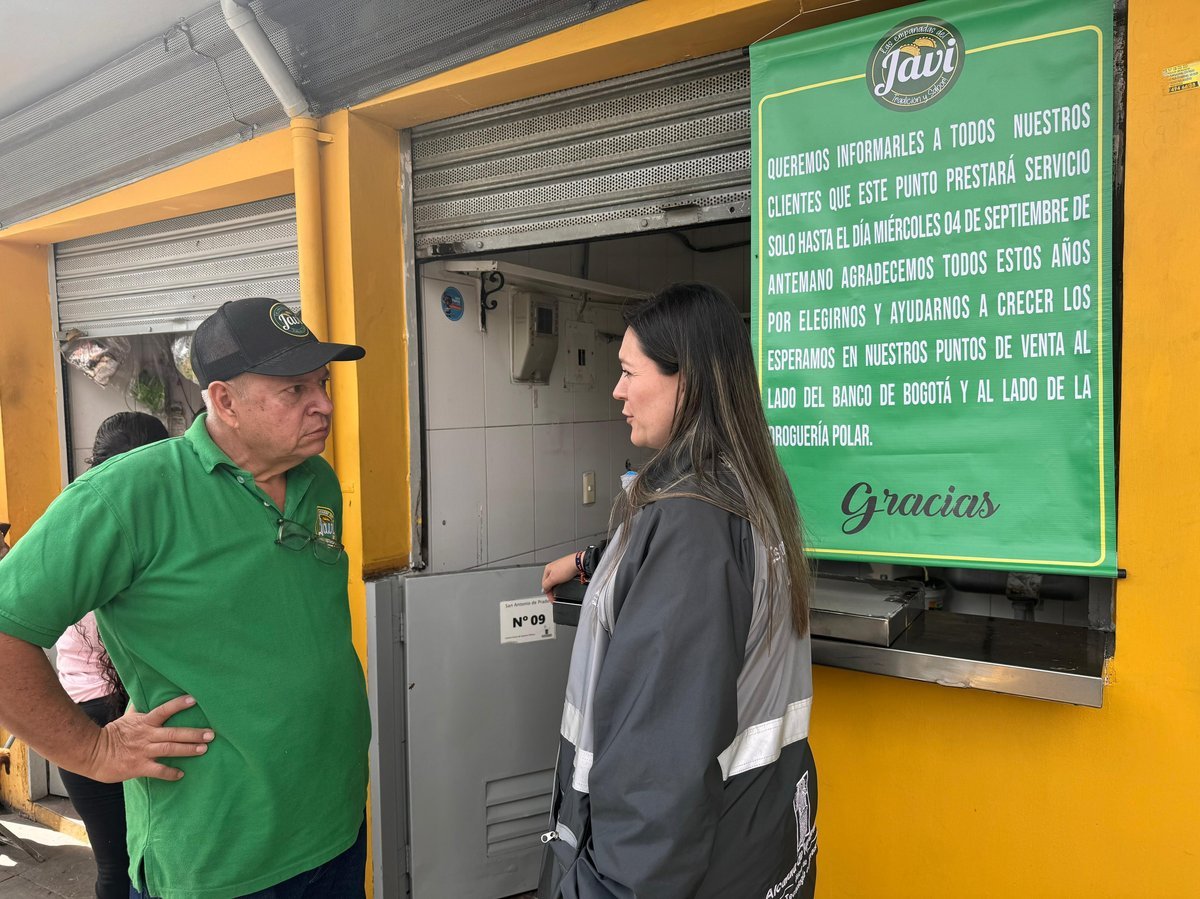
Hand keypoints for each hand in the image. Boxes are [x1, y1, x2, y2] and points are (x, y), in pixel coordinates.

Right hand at [84, 695, 214, 782]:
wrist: (93, 753)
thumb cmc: (113, 734)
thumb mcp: (127, 718)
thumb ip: (140, 708)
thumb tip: (145, 693)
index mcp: (144, 722)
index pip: (164, 710)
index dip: (178, 704)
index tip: (194, 700)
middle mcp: (147, 735)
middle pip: (174, 733)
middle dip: (194, 733)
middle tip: (211, 734)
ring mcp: (143, 752)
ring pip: (170, 749)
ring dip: (188, 749)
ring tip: (204, 749)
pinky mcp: (139, 767)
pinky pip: (158, 770)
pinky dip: (170, 773)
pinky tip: (181, 774)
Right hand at [542, 553, 578, 601]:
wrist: (578, 563)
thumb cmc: (566, 567)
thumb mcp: (553, 579)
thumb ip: (546, 585)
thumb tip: (544, 589)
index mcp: (547, 569)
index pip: (544, 583)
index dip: (547, 592)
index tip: (552, 599)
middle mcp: (553, 568)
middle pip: (550, 582)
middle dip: (552, 590)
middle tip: (556, 597)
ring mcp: (560, 569)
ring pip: (557, 581)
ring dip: (558, 587)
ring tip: (561, 591)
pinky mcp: (567, 570)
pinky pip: (563, 579)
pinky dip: (564, 583)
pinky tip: (566, 584)